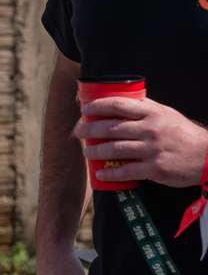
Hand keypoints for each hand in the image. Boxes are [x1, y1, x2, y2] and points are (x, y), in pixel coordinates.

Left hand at [75, 97, 207, 187]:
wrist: (206, 156)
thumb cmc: (181, 133)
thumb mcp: (165, 114)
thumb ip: (144, 108)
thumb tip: (118, 100)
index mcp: (153, 113)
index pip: (119, 105)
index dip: (97, 105)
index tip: (84, 108)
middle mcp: (151, 130)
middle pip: (112, 128)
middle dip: (90, 129)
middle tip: (79, 132)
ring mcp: (153, 150)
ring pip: (116, 149)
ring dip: (96, 151)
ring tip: (87, 152)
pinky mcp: (155, 169)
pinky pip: (127, 171)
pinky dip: (111, 173)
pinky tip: (100, 173)